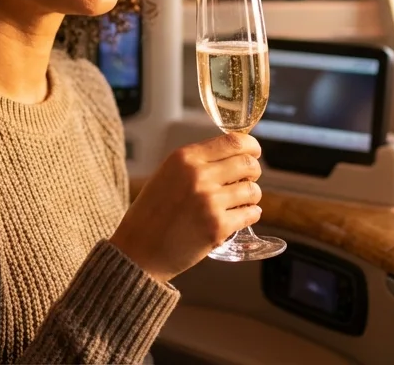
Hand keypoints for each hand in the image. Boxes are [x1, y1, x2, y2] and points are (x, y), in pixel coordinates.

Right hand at [109, 133, 263, 282]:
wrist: (138, 251)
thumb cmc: (152, 214)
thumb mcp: (168, 174)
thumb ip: (198, 162)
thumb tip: (234, 155)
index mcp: (185, 158)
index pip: (234, 141)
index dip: (251, 146)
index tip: (254, 152)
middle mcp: (199, 175)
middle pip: (249, 164)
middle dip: (253, 172)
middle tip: (246, 181)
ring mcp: (210, 202)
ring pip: (253, 190)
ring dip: (251, 197)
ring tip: (239, 203)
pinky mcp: (217, 227)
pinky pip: (250, 214)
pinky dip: (250, 215)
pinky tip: (240, 218)